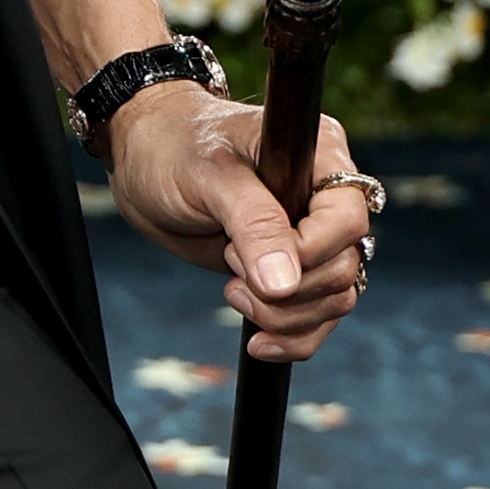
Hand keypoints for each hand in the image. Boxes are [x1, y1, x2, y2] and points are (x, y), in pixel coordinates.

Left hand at [102, 84, 372, 362]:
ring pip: (335, 300)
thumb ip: (252, 224)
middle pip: (342, 268)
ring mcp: (310, 237)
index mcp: (320, 155)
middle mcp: (324, 199)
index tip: (246, 253)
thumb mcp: (209, 176)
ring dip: (285, 315)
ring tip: (232, 291)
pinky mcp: (290, 270)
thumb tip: (285, 284)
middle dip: (287, 289)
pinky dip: (293, 338)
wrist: (142, 160)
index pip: (347, 219)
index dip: (309, 250)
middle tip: (231, 267)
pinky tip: (260, 342)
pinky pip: (318, 319)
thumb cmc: (173, 146)